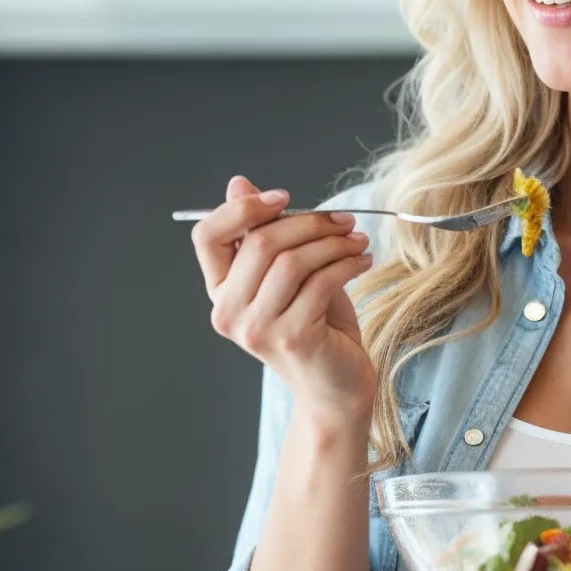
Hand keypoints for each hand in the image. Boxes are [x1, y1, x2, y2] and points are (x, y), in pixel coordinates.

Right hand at [191, 175, 376, 426]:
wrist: (336, 387)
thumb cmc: (315, 326)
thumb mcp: (288, 273)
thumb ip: (264, 233)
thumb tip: (239, 183)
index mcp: (220, 292)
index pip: (207, 236)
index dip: (242, 208)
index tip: (284, 198)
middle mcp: (229, 312)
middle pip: (258, 242)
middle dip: (308, 222)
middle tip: (343, 220)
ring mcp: (256, 328)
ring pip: (291, 261)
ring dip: (332, 242)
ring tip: (357, 241)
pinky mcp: (291, 337)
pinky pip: (319, 282)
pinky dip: (347, 264)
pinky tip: (363, 261)